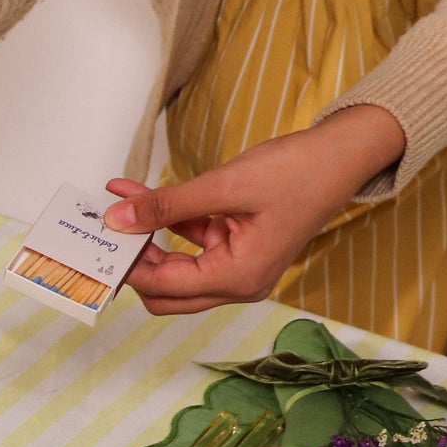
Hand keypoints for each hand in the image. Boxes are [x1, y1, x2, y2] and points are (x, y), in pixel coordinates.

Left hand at [104, 106, 407, 314]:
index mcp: (237, 278)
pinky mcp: (236, 248)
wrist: (343, 154)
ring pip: (174, 267)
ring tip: (117, 204)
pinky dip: (166, 221)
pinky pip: (190, 242)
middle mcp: (237, 283)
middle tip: (107, 231)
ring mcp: (237, 268)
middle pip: (165, 293)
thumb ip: (166, 205)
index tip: (102, 238)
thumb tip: (118, 221)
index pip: (164, 288)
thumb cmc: (298, 171)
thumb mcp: (224, 186)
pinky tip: (138, 195)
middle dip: (133, 262)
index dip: (129, 265)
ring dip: (145, 237)